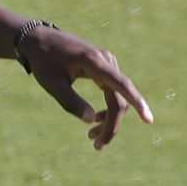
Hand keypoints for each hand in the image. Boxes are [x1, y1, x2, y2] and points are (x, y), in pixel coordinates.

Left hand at [19, 25, 152, 149]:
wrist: (37, 39)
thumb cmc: (42, 61)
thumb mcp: (51, 83)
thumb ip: (70, 102)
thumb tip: (92, 120)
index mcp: (94, 62)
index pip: (121, 85)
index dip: (137, 103)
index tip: (148, 119)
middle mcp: (106, 61)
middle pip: (118, 99)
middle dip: (111, 124)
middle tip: (97, 146)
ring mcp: (107, 63)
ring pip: (118, 97)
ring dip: (109, 119)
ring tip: (92, 138)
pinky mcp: (104, 67)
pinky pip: (113, 91)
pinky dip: (108, 108)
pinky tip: (96, 121)